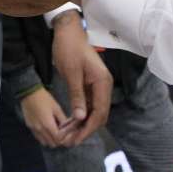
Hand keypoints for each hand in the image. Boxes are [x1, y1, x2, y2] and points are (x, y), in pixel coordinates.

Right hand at [19, 87, 71, 147]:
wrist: (29, 92)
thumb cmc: (44, 98)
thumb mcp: (56, 107)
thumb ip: (63, 119)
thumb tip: (68, 127)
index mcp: (48, 124)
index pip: (58, 140)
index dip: (64, 139)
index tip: (67, 135)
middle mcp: (40, 129)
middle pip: (52, 144)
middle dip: (58, 141)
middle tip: (62, 134)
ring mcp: (33, 129)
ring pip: (44, 142)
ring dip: (50, 140)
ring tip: (54, 132)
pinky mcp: (29, 126)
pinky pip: (38, 137)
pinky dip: (43, 137)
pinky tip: (46, 129)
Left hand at [51, 12, 111, 145]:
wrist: (67, 30)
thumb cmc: (69, 47)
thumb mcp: (71, 72)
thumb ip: (77, 95)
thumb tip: (81, 117)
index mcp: (103, 82)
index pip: (100, 112)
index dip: (89, 128)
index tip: (76, 138)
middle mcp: (104, 86)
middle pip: (100, 115)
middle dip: (86, 129)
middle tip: (71, 140)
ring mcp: (99, 85)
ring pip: (95, 111)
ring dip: (83, 124)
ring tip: (69, 134)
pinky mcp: (91, 85)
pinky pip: (89, 104)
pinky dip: (81, 114)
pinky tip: (71, 122)